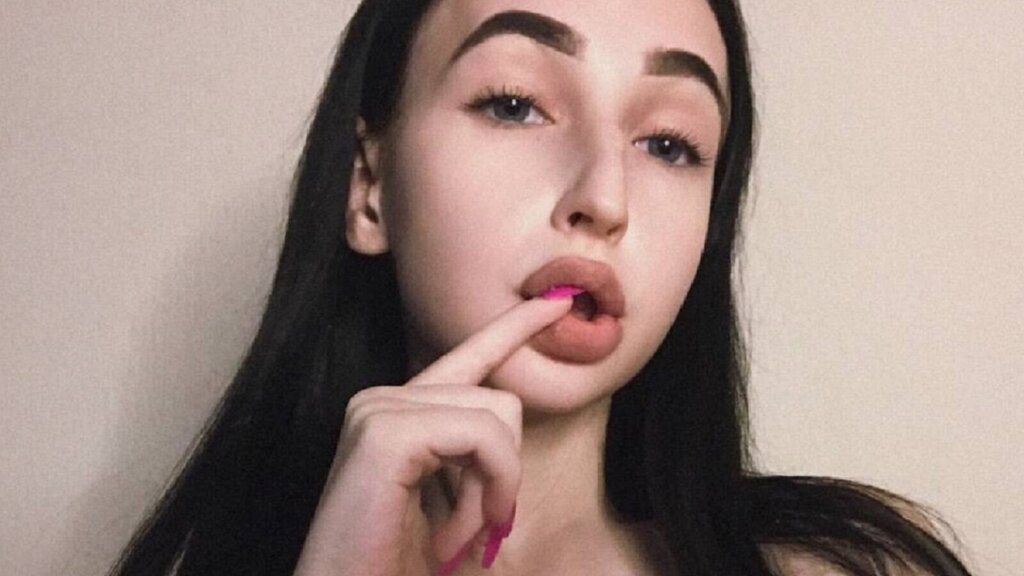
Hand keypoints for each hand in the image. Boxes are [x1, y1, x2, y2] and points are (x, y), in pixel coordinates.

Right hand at [293, 296, 572, 575]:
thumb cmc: (394, 566)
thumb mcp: (452, 505)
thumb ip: (476, 460)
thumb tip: (513, 420)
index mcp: (399, 413)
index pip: (468, 356)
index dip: (516, 327)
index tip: (558, 302)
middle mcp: (382, 400)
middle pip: (499, 397)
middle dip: (501, 475)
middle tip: (466, 537)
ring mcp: (378, 410)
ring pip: (496, 417)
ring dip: (491, 493)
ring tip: (451, 543)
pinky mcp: (385, 432)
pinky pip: (484, 435)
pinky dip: (490, 488)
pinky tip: (452, 537)